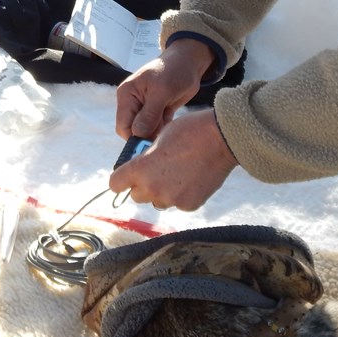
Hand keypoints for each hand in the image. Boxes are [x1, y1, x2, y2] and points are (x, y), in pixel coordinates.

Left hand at [109, 109, 236, 210]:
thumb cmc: (189, 131)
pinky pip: (178, 203)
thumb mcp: (160, 138)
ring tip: (177, 174)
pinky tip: (192, 178)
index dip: (120, 179)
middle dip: (142, 185)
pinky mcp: (189, 205)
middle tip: (156, 171)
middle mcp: (152, 188)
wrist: (222, 139)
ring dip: (161, 191)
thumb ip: (146, 156)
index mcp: (140, 169)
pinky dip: (181, 194)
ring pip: (157, 201)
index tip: (125, 176)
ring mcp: (172, 199)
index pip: (115, 184)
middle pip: (136, 195)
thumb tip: (142, 164)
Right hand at [115, 37, 214, 139]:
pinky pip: (157, 128)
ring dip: (157, 133)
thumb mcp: (162, 91)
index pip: (123, 126)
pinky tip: (172, 123)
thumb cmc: (173, 71)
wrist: (189, 63)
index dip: (134, 138)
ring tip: (170, 126)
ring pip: (146, 131)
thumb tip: (137, 133)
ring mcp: (145, 108)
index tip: (150, 146)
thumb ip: (149, 113)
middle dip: (146, 137)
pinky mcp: (157, 112)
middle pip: (133, 131)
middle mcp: (132, 103)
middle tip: (164, 137)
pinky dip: (164, 129)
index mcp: (127, 96)